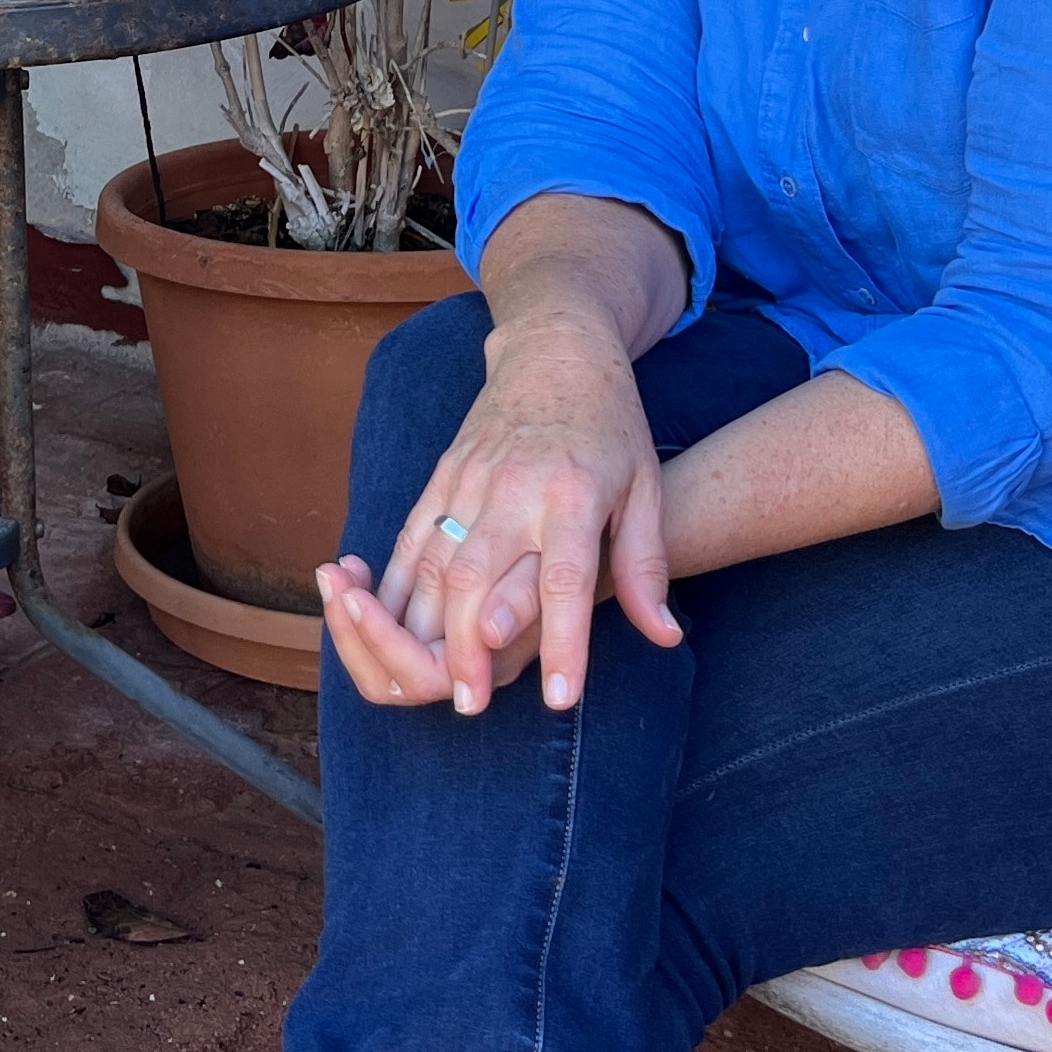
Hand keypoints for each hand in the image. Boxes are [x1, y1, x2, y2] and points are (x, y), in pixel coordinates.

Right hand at [316, 318, 681, 715]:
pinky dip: (395, 587)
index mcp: (573, 496)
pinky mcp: (440, 479)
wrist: (554, 347)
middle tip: (467, 705)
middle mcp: (514, 491)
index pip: (565, 581)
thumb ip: (647, 565)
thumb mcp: (646, 486)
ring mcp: (468, 483)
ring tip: (425, 683)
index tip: (560, 699)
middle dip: (469, 648)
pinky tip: (386, 625)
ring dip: (424, 629)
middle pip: (481, 579)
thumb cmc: (610, 423)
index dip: (562, 643)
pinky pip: (410, 540)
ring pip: (435, 565)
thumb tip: (665, 635)